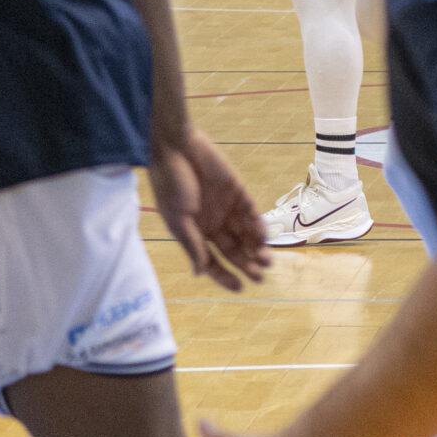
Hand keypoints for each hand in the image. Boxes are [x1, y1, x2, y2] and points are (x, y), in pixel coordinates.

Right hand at [148, 132, 270, 290]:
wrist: (177, 149)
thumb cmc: (170, 184)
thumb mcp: (177, 220)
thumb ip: (192, 245)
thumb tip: (199, 273)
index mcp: (194, 232)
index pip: (212, 260)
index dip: (225, 275)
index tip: (240, 288)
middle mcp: (212, 223)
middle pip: (233, 249)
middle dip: (246, 264)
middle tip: (260, 276)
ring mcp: (226, 208)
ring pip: (246, 234)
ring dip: (256, 248)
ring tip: (267, 261)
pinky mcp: (238, 192)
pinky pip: (252, 213)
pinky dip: (258, 226)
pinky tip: (264, 238)